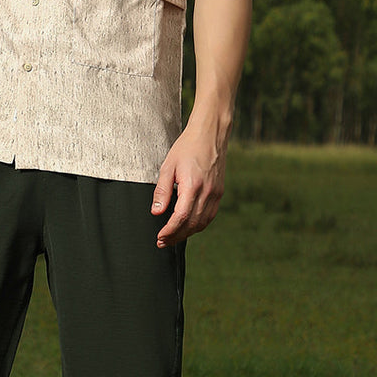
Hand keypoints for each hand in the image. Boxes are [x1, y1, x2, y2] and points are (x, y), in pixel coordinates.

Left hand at [151, 127, 226, 247]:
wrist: (210, 135)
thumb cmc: (187, 147)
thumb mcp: (168, 166)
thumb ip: (162, 191)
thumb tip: (156, 212)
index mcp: (193, 185)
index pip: (181, 217)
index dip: (170, 231)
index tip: (160, 237)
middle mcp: (207, 192)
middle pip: (192, 224)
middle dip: (176, 236)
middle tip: (163, 242)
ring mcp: (216, 194)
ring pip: (202, 223)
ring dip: (187, 233)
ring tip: (173, 237)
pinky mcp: (219, 193)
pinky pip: (209, 216)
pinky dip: (198, 225)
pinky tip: (188, 226)